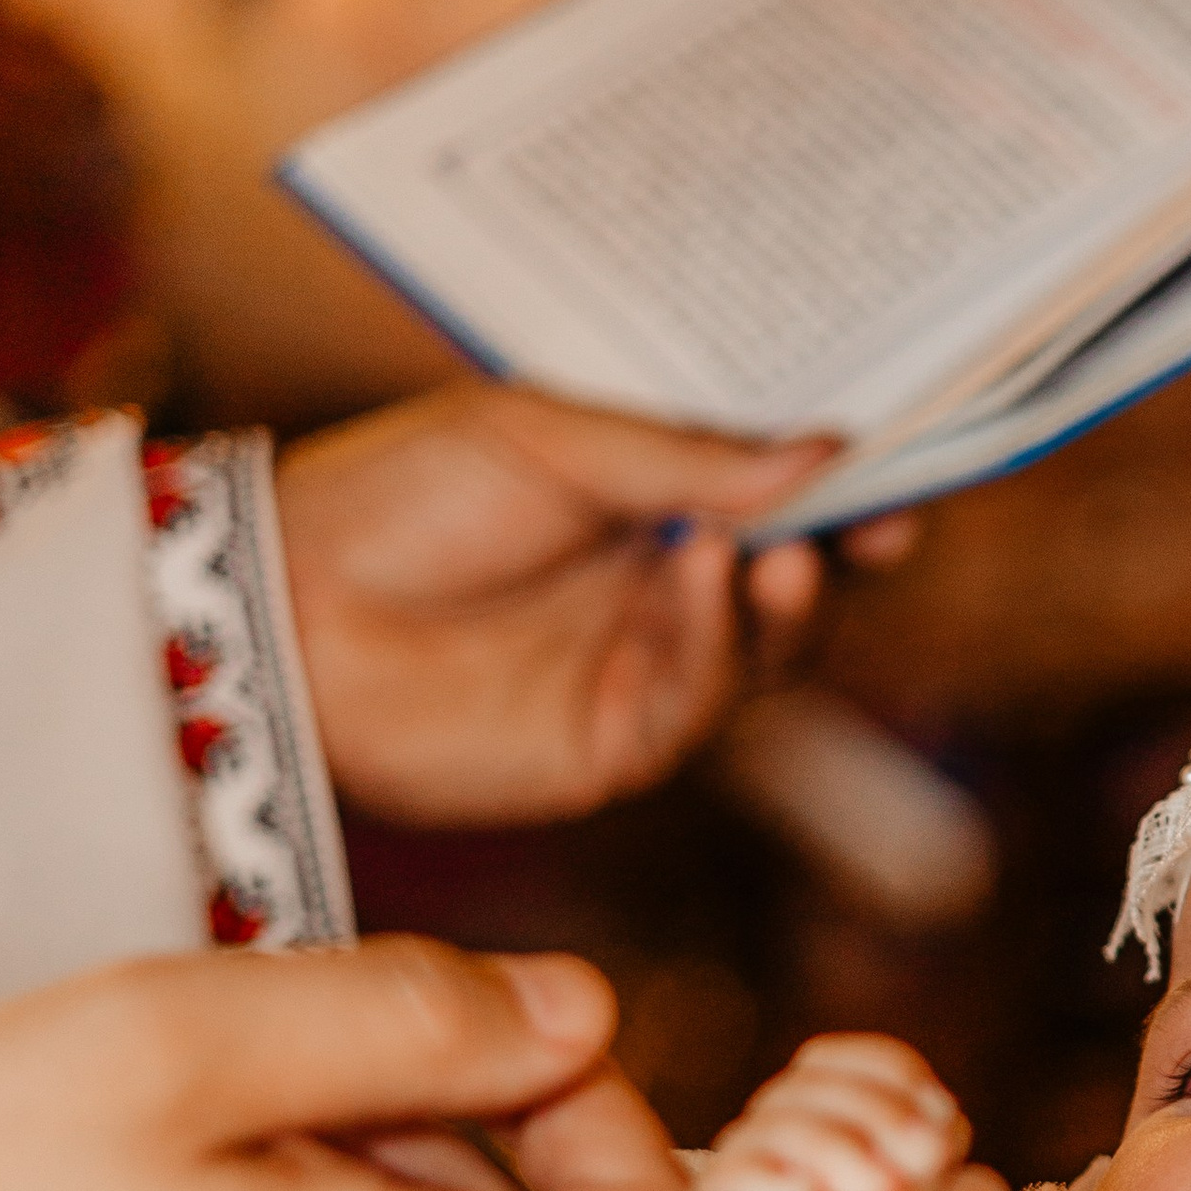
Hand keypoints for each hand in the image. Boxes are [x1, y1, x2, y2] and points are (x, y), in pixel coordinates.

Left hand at [276, 381, 859, 825]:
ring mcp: (641, 674)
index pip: (776, 506)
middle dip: (843, 557)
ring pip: (769, 655)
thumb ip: (686, 459)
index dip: (845, 497)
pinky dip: (716, 641)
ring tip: (772, 551)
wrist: (293, 607)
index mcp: (649, 509)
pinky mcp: (614, 748)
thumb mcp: (552, 441)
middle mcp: (658, 596)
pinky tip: (700, 582)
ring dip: (785, 603)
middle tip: (870, 526)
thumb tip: (827, 454)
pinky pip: (701, 702)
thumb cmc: (403, 499)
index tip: (897, 476)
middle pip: (798, 589)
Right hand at [696, 1040, 1004, 1190]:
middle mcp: (804, 1150)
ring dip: (828, 1138)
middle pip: (816, 1080)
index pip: (869, 1065)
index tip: (935, 1131)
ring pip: (771, 1120)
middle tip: (921, 1157)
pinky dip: (759, 1175)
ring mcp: (760, 1189)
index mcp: (869, 1137)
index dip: (898, 1078)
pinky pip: (726, 1183)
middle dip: (873, 1105)